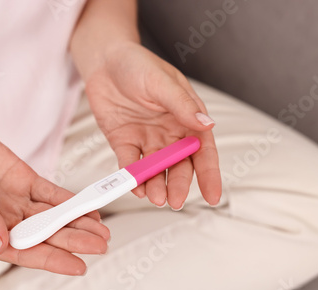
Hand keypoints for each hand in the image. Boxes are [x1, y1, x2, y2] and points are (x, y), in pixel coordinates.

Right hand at [0, 119, 108, 275]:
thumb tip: (1, 244)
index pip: (22, 252)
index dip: (51, 260)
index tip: (77, 266)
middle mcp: (3, 220)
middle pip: (44, 235)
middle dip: (73, 241)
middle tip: (100, 245)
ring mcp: (15, 200)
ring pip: (51, 215)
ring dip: (76, 222)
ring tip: (101, 229)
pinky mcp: (23, 180)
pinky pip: (50, 193)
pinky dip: (68, 200)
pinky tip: (85, 207)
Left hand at [85, 42, 220, 208]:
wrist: (104, 61)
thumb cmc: (137, 64)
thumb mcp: (162, 82)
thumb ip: (182, 105)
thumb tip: (207, 124)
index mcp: (186, 117)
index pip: (203, 150)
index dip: (209, 174)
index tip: (213, 196)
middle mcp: (169, 132)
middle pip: (179, 165)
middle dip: (178, 184)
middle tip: (175, 201)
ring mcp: (147, 139)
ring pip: (156, 169)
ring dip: (156, 184)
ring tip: (155, 197)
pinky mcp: (124, 142)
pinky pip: (131, 163)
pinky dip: (133, 176)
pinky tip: (136, 186)